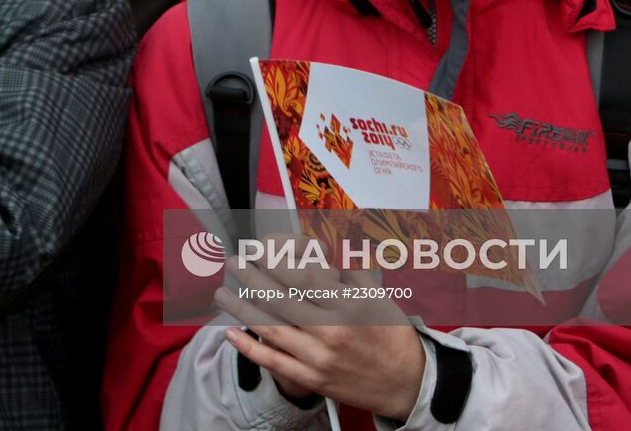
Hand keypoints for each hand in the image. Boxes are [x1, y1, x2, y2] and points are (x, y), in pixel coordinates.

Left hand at [213, 234, 425, 420]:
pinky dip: (249, 348)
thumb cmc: (392, 334)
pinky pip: (274, 363)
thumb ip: (345, 271)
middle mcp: (332, 330)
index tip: (259, 247)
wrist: (407, 383)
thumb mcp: (376, 293)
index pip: (301, 275)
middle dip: (251, 277)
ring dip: (241, 308)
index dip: (274, 258)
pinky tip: (230, 333)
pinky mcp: (313, 379)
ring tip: (223, 292)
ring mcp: (320, 358)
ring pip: (270, 329)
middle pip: (279, 299)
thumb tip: (317, 251)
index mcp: (348, 304)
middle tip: (235, 262)